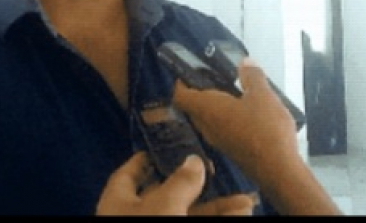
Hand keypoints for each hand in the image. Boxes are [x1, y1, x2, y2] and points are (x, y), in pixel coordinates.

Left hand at [95, 151, 255, 215]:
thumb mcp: (164, 204)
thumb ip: (180, 182)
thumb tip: (193, 160)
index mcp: (118, 202)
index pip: (128, 175)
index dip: (146, 161)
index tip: (164, 148)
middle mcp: (136, 218)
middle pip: (168, 197)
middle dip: (199, 188)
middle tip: (221, 176)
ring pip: (188, 217)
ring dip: (217, 210)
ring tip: (247, 203)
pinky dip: (219, 221)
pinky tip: (242, 214)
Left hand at [173, 58, 341, 215]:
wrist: (279, 171)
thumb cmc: (265, 129)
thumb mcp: (262, 95)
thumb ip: (252, 77)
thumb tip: (244, 63)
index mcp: (206, 109)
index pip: (180, 95)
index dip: (181, 81)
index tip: (191, 70)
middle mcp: (206, 126)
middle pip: (194, 106)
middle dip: (203, 90)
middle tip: (218, 77)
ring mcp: (218, 141)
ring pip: (209, 119)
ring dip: (218, 105)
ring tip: (237, 92)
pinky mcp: (231, 151)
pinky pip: (222, 129)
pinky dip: (229, 118)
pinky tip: (249, 113)